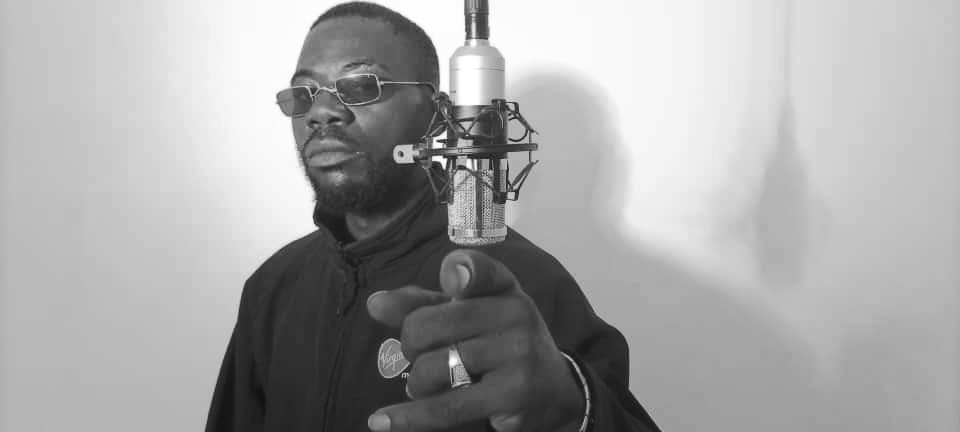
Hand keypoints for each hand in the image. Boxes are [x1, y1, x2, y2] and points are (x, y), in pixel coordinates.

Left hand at [365, 249, 584, 431]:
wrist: (555, 395)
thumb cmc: (499, 347)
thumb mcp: (469, 317)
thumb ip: (422, 305)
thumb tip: (375, 304)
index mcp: (503, 286)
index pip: (478, 270)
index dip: (461, 272)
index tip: (451, 280)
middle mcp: (515, 312)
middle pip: (428, 326)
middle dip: (410, 346)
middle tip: (421, 356)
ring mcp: (517, 353)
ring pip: (432, 368)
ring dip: (418, 384)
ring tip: (429, 386)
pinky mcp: (513, 393)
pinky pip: (446, 407)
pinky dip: (409, 417)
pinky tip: (381, 421)